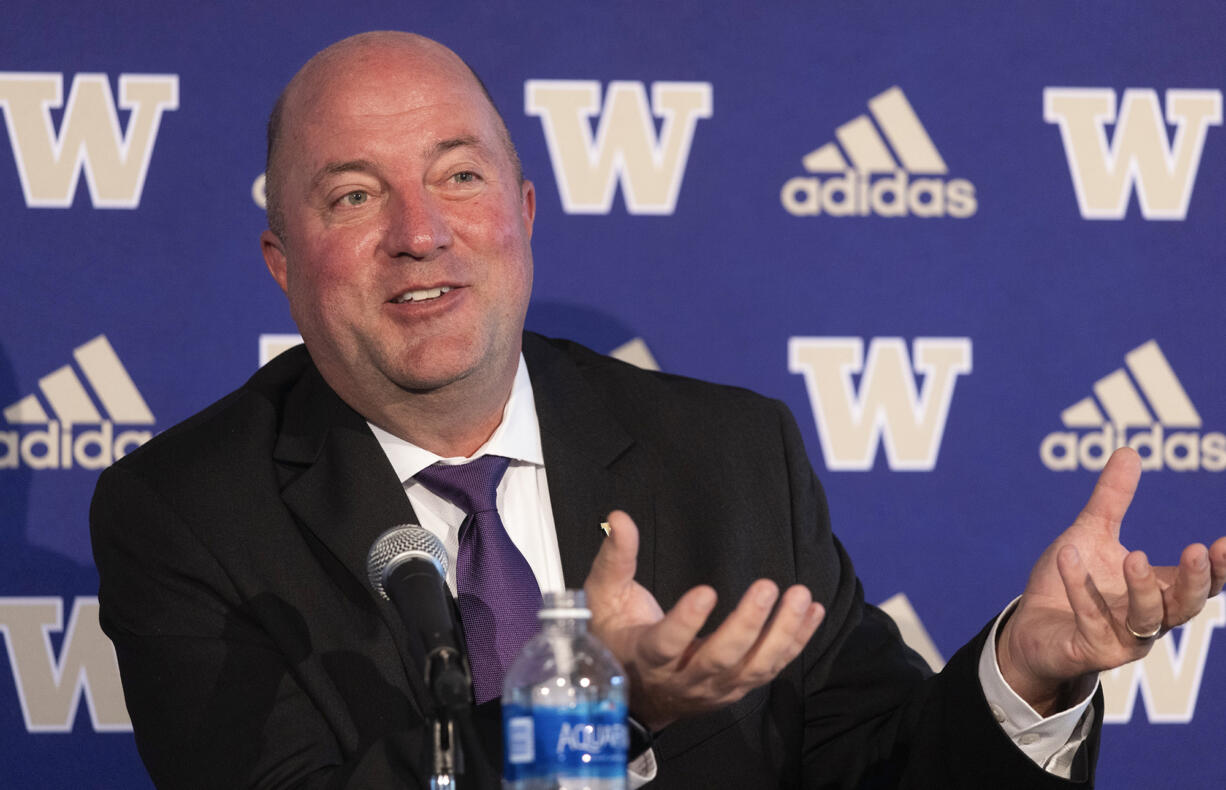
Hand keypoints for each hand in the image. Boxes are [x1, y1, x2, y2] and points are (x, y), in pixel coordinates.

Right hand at [582, 510, 823, 731]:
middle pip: (720, 659)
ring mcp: (716, 687)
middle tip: (766, 586)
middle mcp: (684, 678)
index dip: (686, 622)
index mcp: (647, 657)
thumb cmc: (618, 636)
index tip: (707, 591)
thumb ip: (616, 558)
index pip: (667, 644)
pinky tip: (813, 611)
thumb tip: (620, 517)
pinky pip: (773, 667)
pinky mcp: (740, 686)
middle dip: (747, 625)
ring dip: (782, 633)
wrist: (638, 694)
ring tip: (800, 596)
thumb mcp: (606, 597)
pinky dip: (796, 640)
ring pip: (754, 667)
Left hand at [998, 447, 1225, 714]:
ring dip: (1142, 588)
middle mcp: (1149, 619)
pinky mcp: (1090, 651)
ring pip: (1146, 620)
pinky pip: (1090, 621)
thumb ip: (1111, 501)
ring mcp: (1122, 640)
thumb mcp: (1090, 535)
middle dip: (1195, 580)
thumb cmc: (1067, 584)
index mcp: (1158, 591)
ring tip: (1133, 556)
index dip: (1219, 567)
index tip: (1225, 542)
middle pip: (1185, 606)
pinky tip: (1067, 555)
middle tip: (1195, 550)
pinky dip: (1079, 590)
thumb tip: (1129, 451)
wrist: (1030, 629)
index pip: (1202, 584)